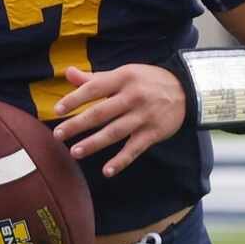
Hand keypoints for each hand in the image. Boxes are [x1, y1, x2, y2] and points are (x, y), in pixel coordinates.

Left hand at [51, 64, 185, 175]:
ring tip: (75, 152)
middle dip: (77, 125)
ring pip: (114, 132)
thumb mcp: (124, 74)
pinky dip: (121, 161)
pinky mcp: (153, 133)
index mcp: (123, 78)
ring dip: (94, 144)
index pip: (93, 89)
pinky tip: (107, 171)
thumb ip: (95, 78)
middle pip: (100, 113)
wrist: (188, 90)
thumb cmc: (148, 81)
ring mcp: (144, 116)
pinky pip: (134, 149)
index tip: (57, 110)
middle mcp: (133, 97)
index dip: (74, 99)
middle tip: (58, 135)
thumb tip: (67, 72)